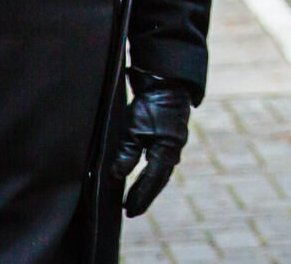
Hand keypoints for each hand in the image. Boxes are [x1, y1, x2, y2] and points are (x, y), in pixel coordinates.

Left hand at [109, 72, 194, 216]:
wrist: (166, 78)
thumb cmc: (151, 102)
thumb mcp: (135, 128)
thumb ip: (127, 153)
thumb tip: (117, 175)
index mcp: (167, 151)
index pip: (152, 182)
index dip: (140, 198)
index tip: (129, 212)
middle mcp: (173, 149)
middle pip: (158, 179)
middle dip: (144, 194)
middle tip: (130, 209)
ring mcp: (173, 141)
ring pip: (160, 169)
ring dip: (147, 183)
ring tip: (134, 196)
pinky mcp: (168, 132)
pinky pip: (159, 157)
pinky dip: (150, 168)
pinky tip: (141, 170)